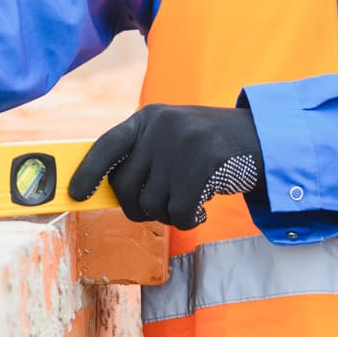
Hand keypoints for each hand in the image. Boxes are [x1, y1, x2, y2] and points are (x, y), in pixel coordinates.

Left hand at [68, 104, 262, 228]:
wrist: (261, 137)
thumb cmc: (207, 145)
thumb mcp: (171, 135)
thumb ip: (142, 155)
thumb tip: (105, 191)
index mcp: (148, 117)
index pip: (106, 145)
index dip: (88, 172)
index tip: (76, 194)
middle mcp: (162, 127)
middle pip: (125, 186)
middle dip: (137, 207)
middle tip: (158, 207)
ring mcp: (184, 145)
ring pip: (153, 204)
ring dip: (169, 212)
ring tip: (190, 196)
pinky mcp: (206, 165)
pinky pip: (179, 213)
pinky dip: (189, 218)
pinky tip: (202, 205)